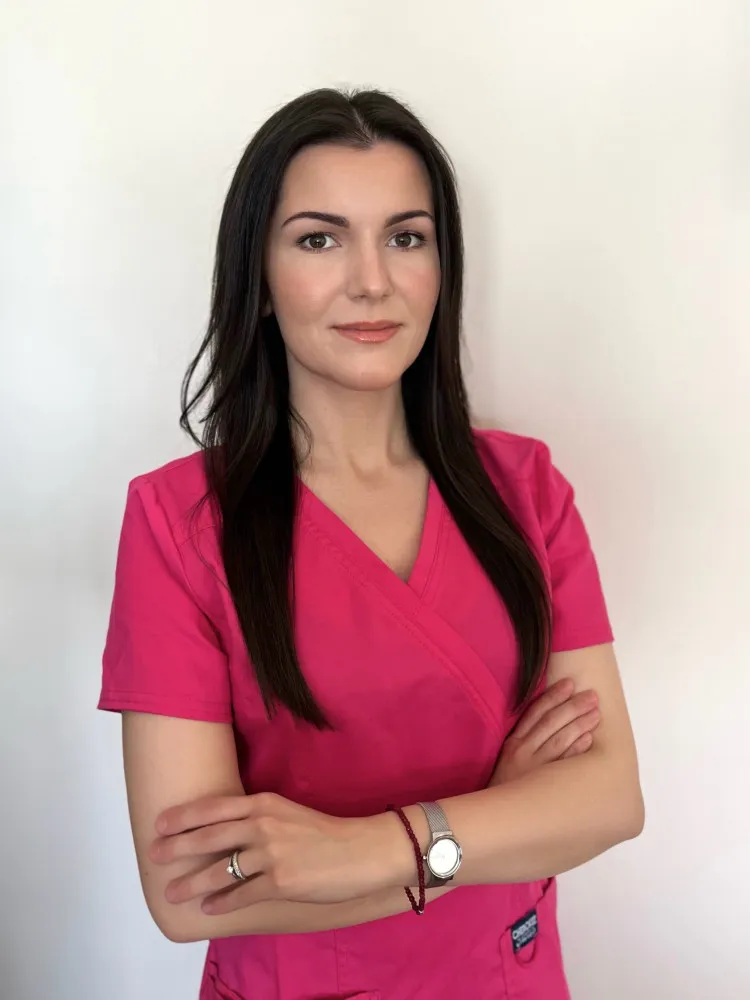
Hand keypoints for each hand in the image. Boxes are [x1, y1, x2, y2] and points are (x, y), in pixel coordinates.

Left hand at [148, 792, 388, 913]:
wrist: (361, 851)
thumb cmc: (325, 833)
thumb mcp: (288, 812)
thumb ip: (259, 817)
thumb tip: (226, 831)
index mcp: (265, 803)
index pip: (215, 806)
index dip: (184, 816)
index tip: (161, 823)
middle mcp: (263, 825)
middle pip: (209, 836)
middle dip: (177, 847)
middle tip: (155, 855)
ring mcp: (271, 854)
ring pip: (219, 869)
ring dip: (192, 883)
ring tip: (173, 892)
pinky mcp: (280, 882)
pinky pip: (241, 894)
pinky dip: (222, 902)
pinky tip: (209, 908)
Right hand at [489, 678, 599, 785]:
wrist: (495, 817)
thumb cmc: (506, 785)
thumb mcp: (509, 758)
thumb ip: (526, 739)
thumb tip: (552, 719)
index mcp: (514, 741)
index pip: (535, 712)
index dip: (553, 696)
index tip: (569, 683)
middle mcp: (524, 751)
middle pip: (551, 722)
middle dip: (573, 707)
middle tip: (592, 696)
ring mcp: (535, 768)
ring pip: (559, 740)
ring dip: (579, 724)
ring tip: (596, 714)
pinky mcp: (544, 786)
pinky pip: (563, 764)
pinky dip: (576, 750)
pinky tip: (589, 740)